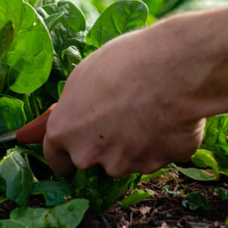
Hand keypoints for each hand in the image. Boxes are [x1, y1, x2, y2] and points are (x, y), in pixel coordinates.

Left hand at [43, 20, 211, 177]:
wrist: (172, 67)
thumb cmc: (123, 62)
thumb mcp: (82, 78)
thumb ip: (75, 109)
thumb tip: (76, 117)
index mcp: (64, 133)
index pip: (56, 159)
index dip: (67, 150)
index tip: (78, 142)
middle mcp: (90, 156)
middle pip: (93, 159)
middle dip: (103, 145)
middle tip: (121, 113)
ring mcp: (125, 164)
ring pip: (127, 159)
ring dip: (134, 143)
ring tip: (149, 107)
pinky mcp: (159, 163)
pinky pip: (159, 154)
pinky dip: (162, 141)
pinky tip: (169, 114)